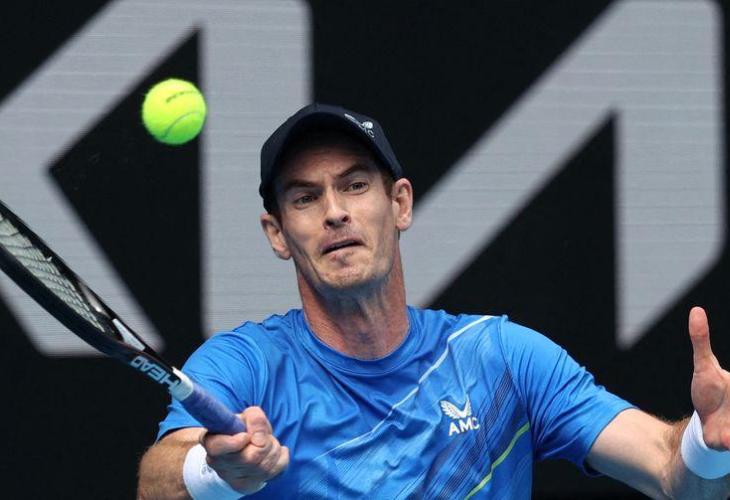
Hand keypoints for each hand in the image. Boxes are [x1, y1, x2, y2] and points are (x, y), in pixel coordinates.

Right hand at [200, 406, 289, 493]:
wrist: (236, 456)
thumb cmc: (238, 432)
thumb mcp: (239, 419)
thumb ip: (249, 417)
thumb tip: (257, 418)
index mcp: (213, 444)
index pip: (220, 447)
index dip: (236, 442)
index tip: (245, 435)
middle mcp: (221, 464)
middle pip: (252, 457)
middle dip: (266, 441)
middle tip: (265, 434)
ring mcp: (235, 478)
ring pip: (266, 464)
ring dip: (274, 447)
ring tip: (268, 442)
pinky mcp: (250, 484)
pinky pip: (276, 470)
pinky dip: (282, 457)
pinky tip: (277, 450)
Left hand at [688, 306, 729, 449]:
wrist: (706, 425)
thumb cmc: (709, 393)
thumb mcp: (704, 366)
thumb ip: (701, 341)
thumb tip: (696, 311)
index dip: (729, 381)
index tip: (728, 379)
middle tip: (728, 403)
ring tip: (728, 432)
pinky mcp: (727, 440)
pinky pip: (729, 442)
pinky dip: (729, 440)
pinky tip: (726, 438)